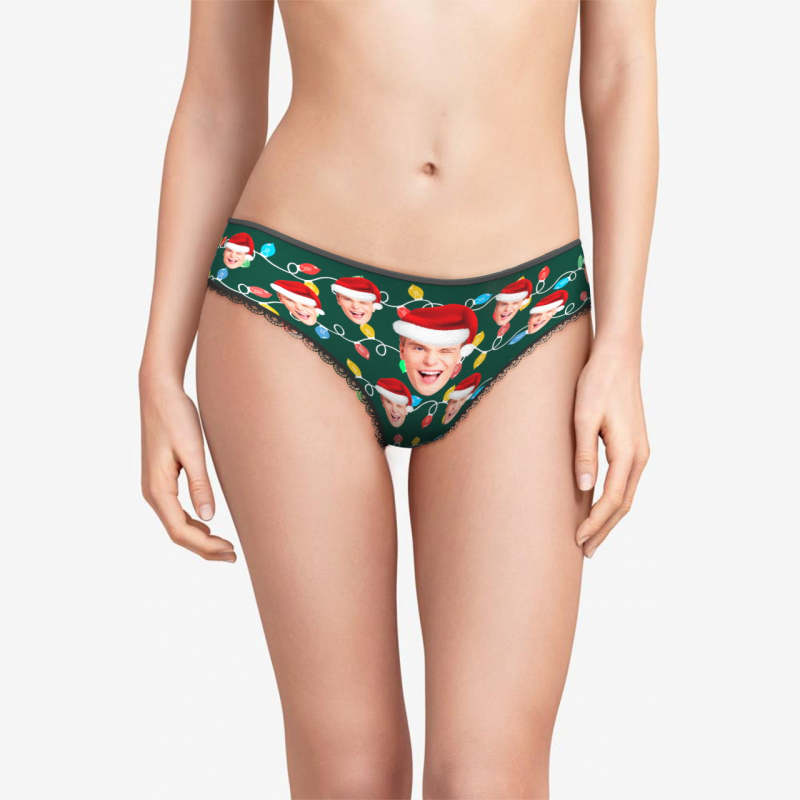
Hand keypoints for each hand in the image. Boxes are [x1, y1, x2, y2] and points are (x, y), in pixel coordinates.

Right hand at [139, 374, 235, 561]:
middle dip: (205, 548)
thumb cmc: (176, 416)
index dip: (205, 546)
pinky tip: (209, 527)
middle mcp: (152, 492)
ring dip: (200, 538)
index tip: (231, 550)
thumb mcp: (192, 450)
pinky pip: (176, 511)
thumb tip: (207, 519)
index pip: (180, 531)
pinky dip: (193, 524)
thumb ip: (200, 484)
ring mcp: (155, 487)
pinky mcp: (162, 480)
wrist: (159, 392)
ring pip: (176, 524)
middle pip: (177, 533)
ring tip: (226, 548)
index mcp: (157, 488)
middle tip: (233, 556)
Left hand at [573, 342, 649, 557]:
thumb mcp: (583, 417)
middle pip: (624, 505)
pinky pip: (626, 483)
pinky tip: (600, 507)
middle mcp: (639, 456)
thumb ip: (584, 453)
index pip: (612, 500)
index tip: (577, 539)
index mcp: (628, 453)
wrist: (618, 357)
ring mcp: (640, 451)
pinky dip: (614, 501)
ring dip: (610, 519)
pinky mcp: (634, 445)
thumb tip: (584, 489)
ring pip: (627, 495)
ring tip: (591, 537)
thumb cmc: (597, 383)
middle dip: (604, 530)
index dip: (595, 523)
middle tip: (584, 552)